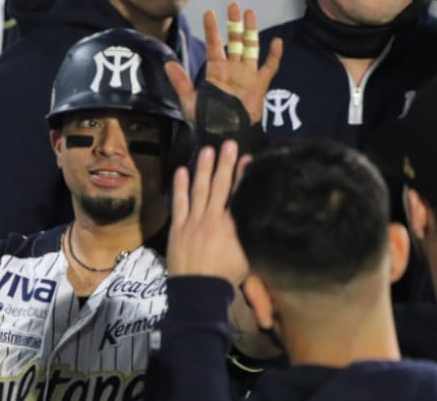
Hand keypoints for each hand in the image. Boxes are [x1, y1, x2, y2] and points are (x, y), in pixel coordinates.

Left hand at [166, 3, 282, 123]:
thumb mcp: (190, 101)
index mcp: (215, 71)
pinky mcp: (260, 85)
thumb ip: (181, 82)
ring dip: (251, 31)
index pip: (214, 46)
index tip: (209, 13)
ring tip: (251, 13)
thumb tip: (168, 63)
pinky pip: (270, 67)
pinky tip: (276, 42)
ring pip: (251, 48)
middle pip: (235, 41)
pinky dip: (274, 55)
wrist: (225, 134)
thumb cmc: (207, 120)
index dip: (212, 30)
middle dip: (234, 24)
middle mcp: (232, 69)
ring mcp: (247, 75)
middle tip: (233, 4)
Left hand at [167, 141, 249, 284]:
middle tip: (229, 144)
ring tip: (207, 150)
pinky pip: (179, 203)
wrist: (198, 292)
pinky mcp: (178, 228)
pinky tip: (181, 170)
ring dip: (203, 169)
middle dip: (225, 164)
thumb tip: (258, 222)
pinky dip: (180, 187)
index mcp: (233, 226)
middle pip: (220, 187)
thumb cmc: (226, 278)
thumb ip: (250, 238)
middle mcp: (213, 219)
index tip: (248, 158)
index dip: (243, 175)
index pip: (240, 194)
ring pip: (199, 190)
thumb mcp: (247, 258)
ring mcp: (193, 222)